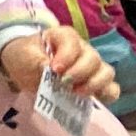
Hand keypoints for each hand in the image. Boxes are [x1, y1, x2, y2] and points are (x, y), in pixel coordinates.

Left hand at [0, 26, 117, 103]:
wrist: (23, 69)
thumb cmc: (24, 57)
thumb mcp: (23, 57)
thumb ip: (37, 62)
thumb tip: (52, 72)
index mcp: (63, 36)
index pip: (73, 42)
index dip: (67, 56)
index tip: (54, 69)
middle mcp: (82, 49)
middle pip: (93, 58)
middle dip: (80, 73)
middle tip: (63, 83)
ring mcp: (91, 66)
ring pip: (106, 72)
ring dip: (94, 84)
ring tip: (76, 93)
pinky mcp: (95, 83)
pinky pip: (112, 88)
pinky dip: (106, 95)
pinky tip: (92, 99)